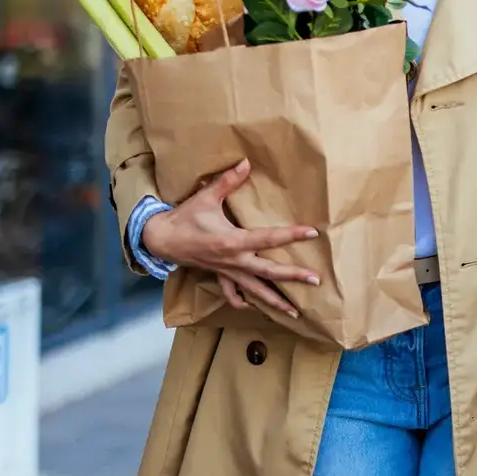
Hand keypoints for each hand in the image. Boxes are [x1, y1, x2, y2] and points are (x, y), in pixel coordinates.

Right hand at [141, 160, 319, 317]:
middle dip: (293, 277)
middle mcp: (233, 260)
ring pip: (255, 290)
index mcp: (233, 241)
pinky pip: (233, 294)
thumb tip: (245, 162)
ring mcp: (227, 271)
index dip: (291, 235)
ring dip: (275, 301)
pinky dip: (244, 302)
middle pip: (269, 272)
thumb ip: (227, 181)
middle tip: (315, 280)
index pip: (269, 238)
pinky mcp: (219, 276)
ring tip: (295, 313)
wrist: (160, 239)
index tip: (312, 232)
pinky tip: (255, 308)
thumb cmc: (184, 218)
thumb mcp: (206, 198)